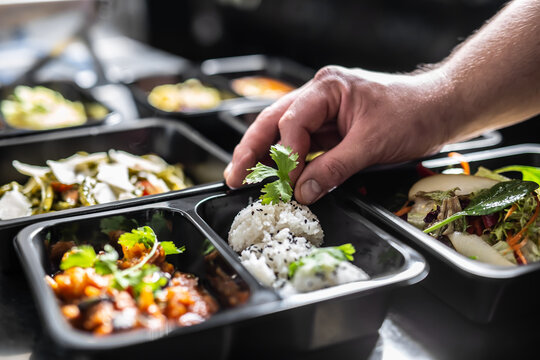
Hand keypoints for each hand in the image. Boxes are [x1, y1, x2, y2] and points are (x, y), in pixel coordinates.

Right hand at [224, 65, 453, 203]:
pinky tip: (280, 179)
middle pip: (274, 122)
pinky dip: (292, 164)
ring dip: (267, 158)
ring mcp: (324, 114)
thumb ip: (335, 169)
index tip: (288, 182)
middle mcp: (319, 97)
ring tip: (246, 179)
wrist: (440, 109)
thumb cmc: (412, 113)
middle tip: (235, 176)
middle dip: (253, 150)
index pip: (292, 121)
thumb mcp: (372, 144)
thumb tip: (303, 192)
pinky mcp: (331, 130)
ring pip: (285, 135)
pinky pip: (304, 147)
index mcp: (327, 89)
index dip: (287, 154)